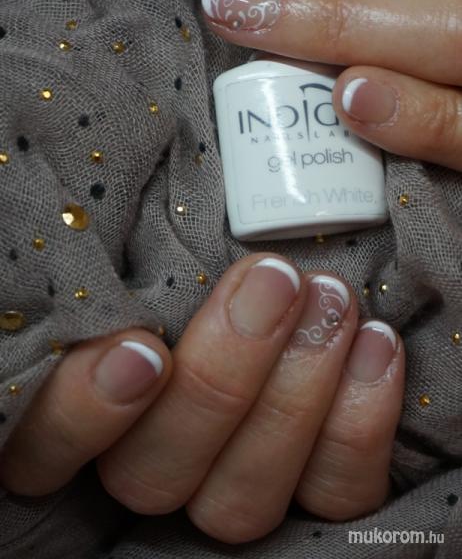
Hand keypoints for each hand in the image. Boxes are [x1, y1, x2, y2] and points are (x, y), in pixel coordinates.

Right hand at [1, 255, 403, 543]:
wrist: (294, 278)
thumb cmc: (202, 244)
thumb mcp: (159, 234)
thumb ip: (133, 243)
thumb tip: (117, 201)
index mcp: (93, 414)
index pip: (44, 451)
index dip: (83, 412)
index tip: (140, 346)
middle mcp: (153, 464)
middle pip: (152, 475)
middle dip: (220, 379)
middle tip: (272, 280)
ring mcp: (229, 489)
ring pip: (240, 501)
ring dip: (292, 397)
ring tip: (330, 298)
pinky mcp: (312, 498)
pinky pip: (333, 497)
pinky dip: (357, 426)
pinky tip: (374, 344)